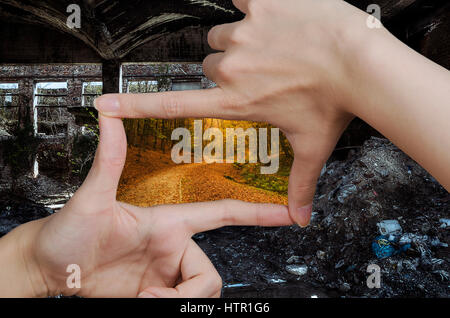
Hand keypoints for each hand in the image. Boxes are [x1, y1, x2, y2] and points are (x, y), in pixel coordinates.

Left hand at [0, 115, 292, 297]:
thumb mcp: (92, 198)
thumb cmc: (68, 231)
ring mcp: (168, 271)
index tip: (289, 212)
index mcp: (170, 221)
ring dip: (176, 301)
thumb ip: (109, 158)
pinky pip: (183, 303)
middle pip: (210, 272)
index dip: (257, 212)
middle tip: (153, 294)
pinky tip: (143, 300)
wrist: (52, 269)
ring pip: (201, 291)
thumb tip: (109, 114)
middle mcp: (174, 246)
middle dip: (189, 292)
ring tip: (145, 298)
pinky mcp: (160, 292)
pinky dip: (168, 306)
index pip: (223, 212)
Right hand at [93, 0, 374, 225]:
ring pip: (225, 35)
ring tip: (276, 49)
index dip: (134, 107)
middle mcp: (231, 67)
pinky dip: (255, 5)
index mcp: (236, 100)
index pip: (174, 105)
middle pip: (212, 66)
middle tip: (264, 74)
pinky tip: (278, 16)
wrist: (360, 61)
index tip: (105, 104)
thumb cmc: (334, 103)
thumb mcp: (311, 147)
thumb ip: (300, 183)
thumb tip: (299, 218)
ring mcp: (244, 31)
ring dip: (243, 41)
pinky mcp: (260, 1)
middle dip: (231, 71)